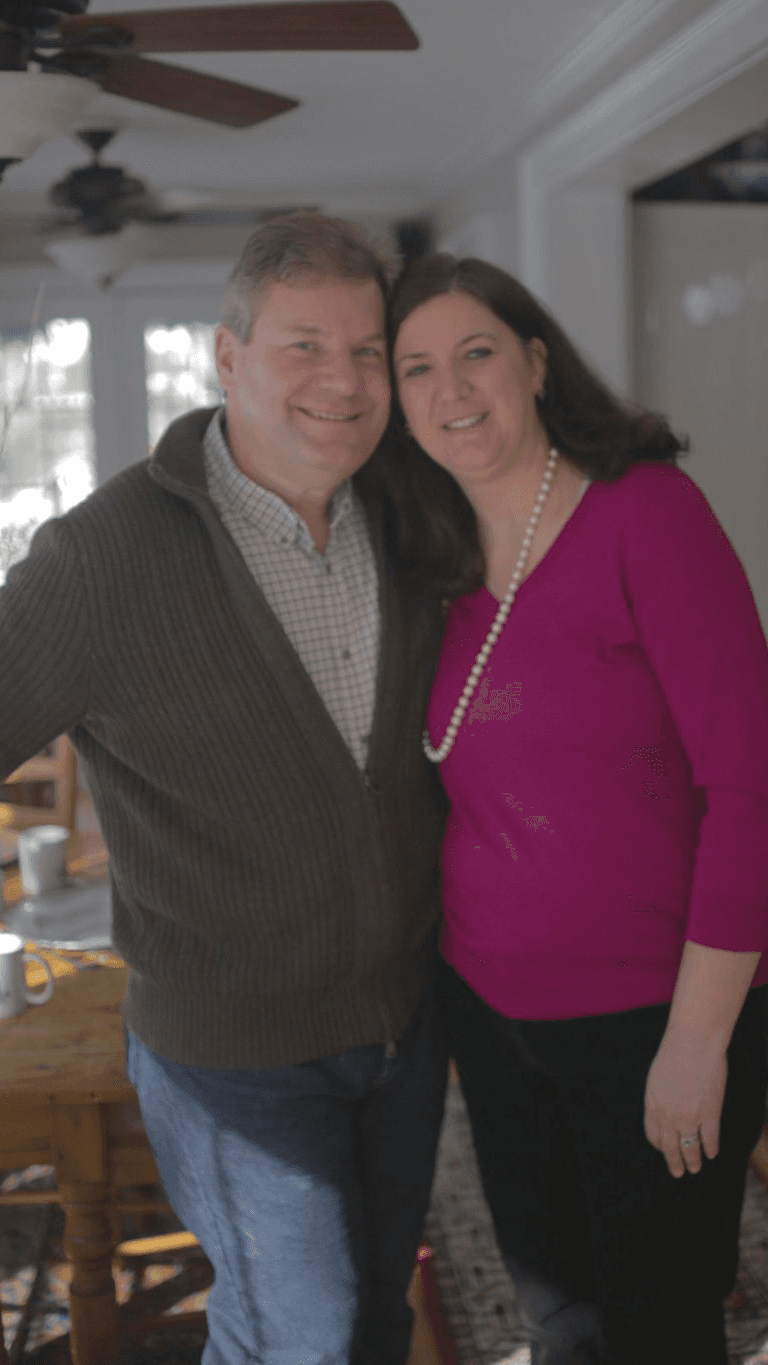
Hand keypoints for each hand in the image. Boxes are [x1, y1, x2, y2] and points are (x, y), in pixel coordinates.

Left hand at [643, 1031, 726, 1176]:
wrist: (692, 1044)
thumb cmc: (673, 1054)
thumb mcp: (656, 1078)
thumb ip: (660, 1097)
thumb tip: (665, 1108)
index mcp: (652, 1105)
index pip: (653, 1135)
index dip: (660, 1146)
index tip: (665, 1150)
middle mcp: (668, 1116)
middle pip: (670, 1148)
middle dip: (674, 1163)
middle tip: (678, 1172)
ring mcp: (689, 1117)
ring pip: (690, 1149)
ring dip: (693, 1161)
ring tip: (696, 1168)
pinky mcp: (709, 1114)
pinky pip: (710, 1139)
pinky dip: (711, 1148)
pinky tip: (712, 1153)